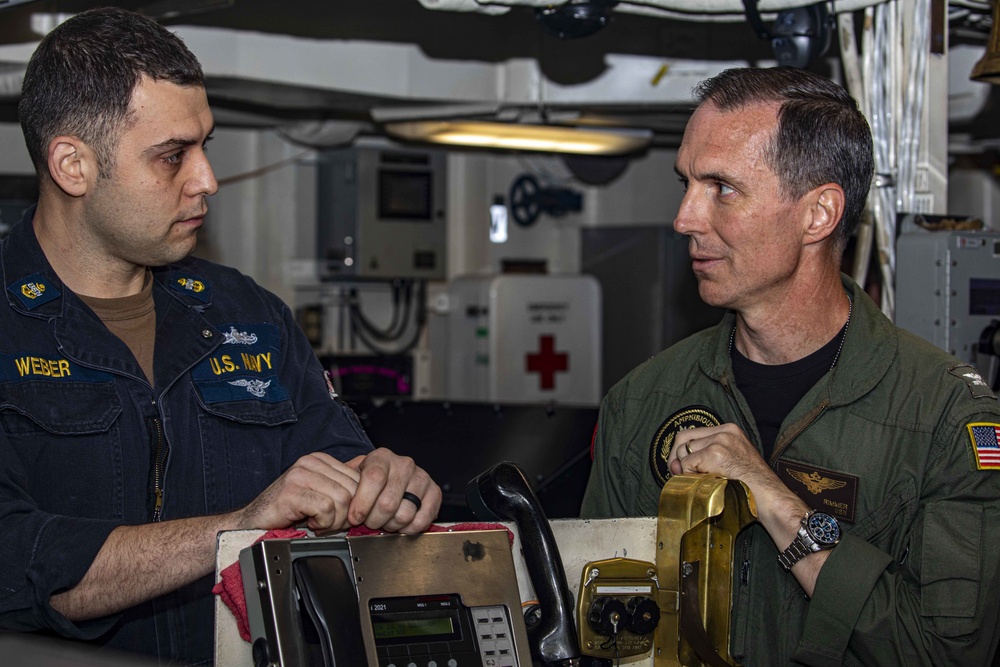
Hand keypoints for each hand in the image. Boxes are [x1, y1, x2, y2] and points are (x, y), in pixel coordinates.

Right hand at [236, 452, 360, 533]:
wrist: (253, 523)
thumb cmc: (288, 512)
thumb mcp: (320, 494)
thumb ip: (341, 487)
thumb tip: (373, 486)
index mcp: (320, 460)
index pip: (359, 479)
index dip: (355, 504)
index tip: (339, 516)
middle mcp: (311, 462)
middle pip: (353, 490)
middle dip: (345, 514)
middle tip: (329, 524)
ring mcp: (300, 475)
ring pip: (342, 500)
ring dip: (333, 521)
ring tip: (318, 523)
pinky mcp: (292, 491)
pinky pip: (326, 509)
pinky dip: (322, 523)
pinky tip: (309, 524)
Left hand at [345, 448, 441, 533]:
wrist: (395, 477)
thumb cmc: (371, 481)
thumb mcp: (354, 476)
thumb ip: (344, 487)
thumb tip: (333, 503)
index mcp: (382, 457)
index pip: (374, 478)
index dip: (362, 502)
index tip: (355, 517)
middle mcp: (404, 464)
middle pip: (387, 502)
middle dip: (374, 520)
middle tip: (369, 522)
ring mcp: (421, 478)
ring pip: (403, 514)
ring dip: (390, 526)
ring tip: (384, 522)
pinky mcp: (434, 492)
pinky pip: (421, 520)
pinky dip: (408, 529)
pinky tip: (400, 525)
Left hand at [670, 424, 814, 574]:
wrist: (769, 496)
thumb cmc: (751, 486)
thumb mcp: (731, 463)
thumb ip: (704, 458)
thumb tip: (674, 464)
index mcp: (730, 430)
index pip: (693, 433)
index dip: (682, 450)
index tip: (682, 466)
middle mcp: (724, 431)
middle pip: (683, 438)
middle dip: (677, 458)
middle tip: (679, 475)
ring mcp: (719, 441)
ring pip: (684, 452)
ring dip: (685, 469)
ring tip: (701, 481)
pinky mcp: (715, 453)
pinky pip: (687, 464)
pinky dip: (690, 476)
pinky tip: (705, 483)